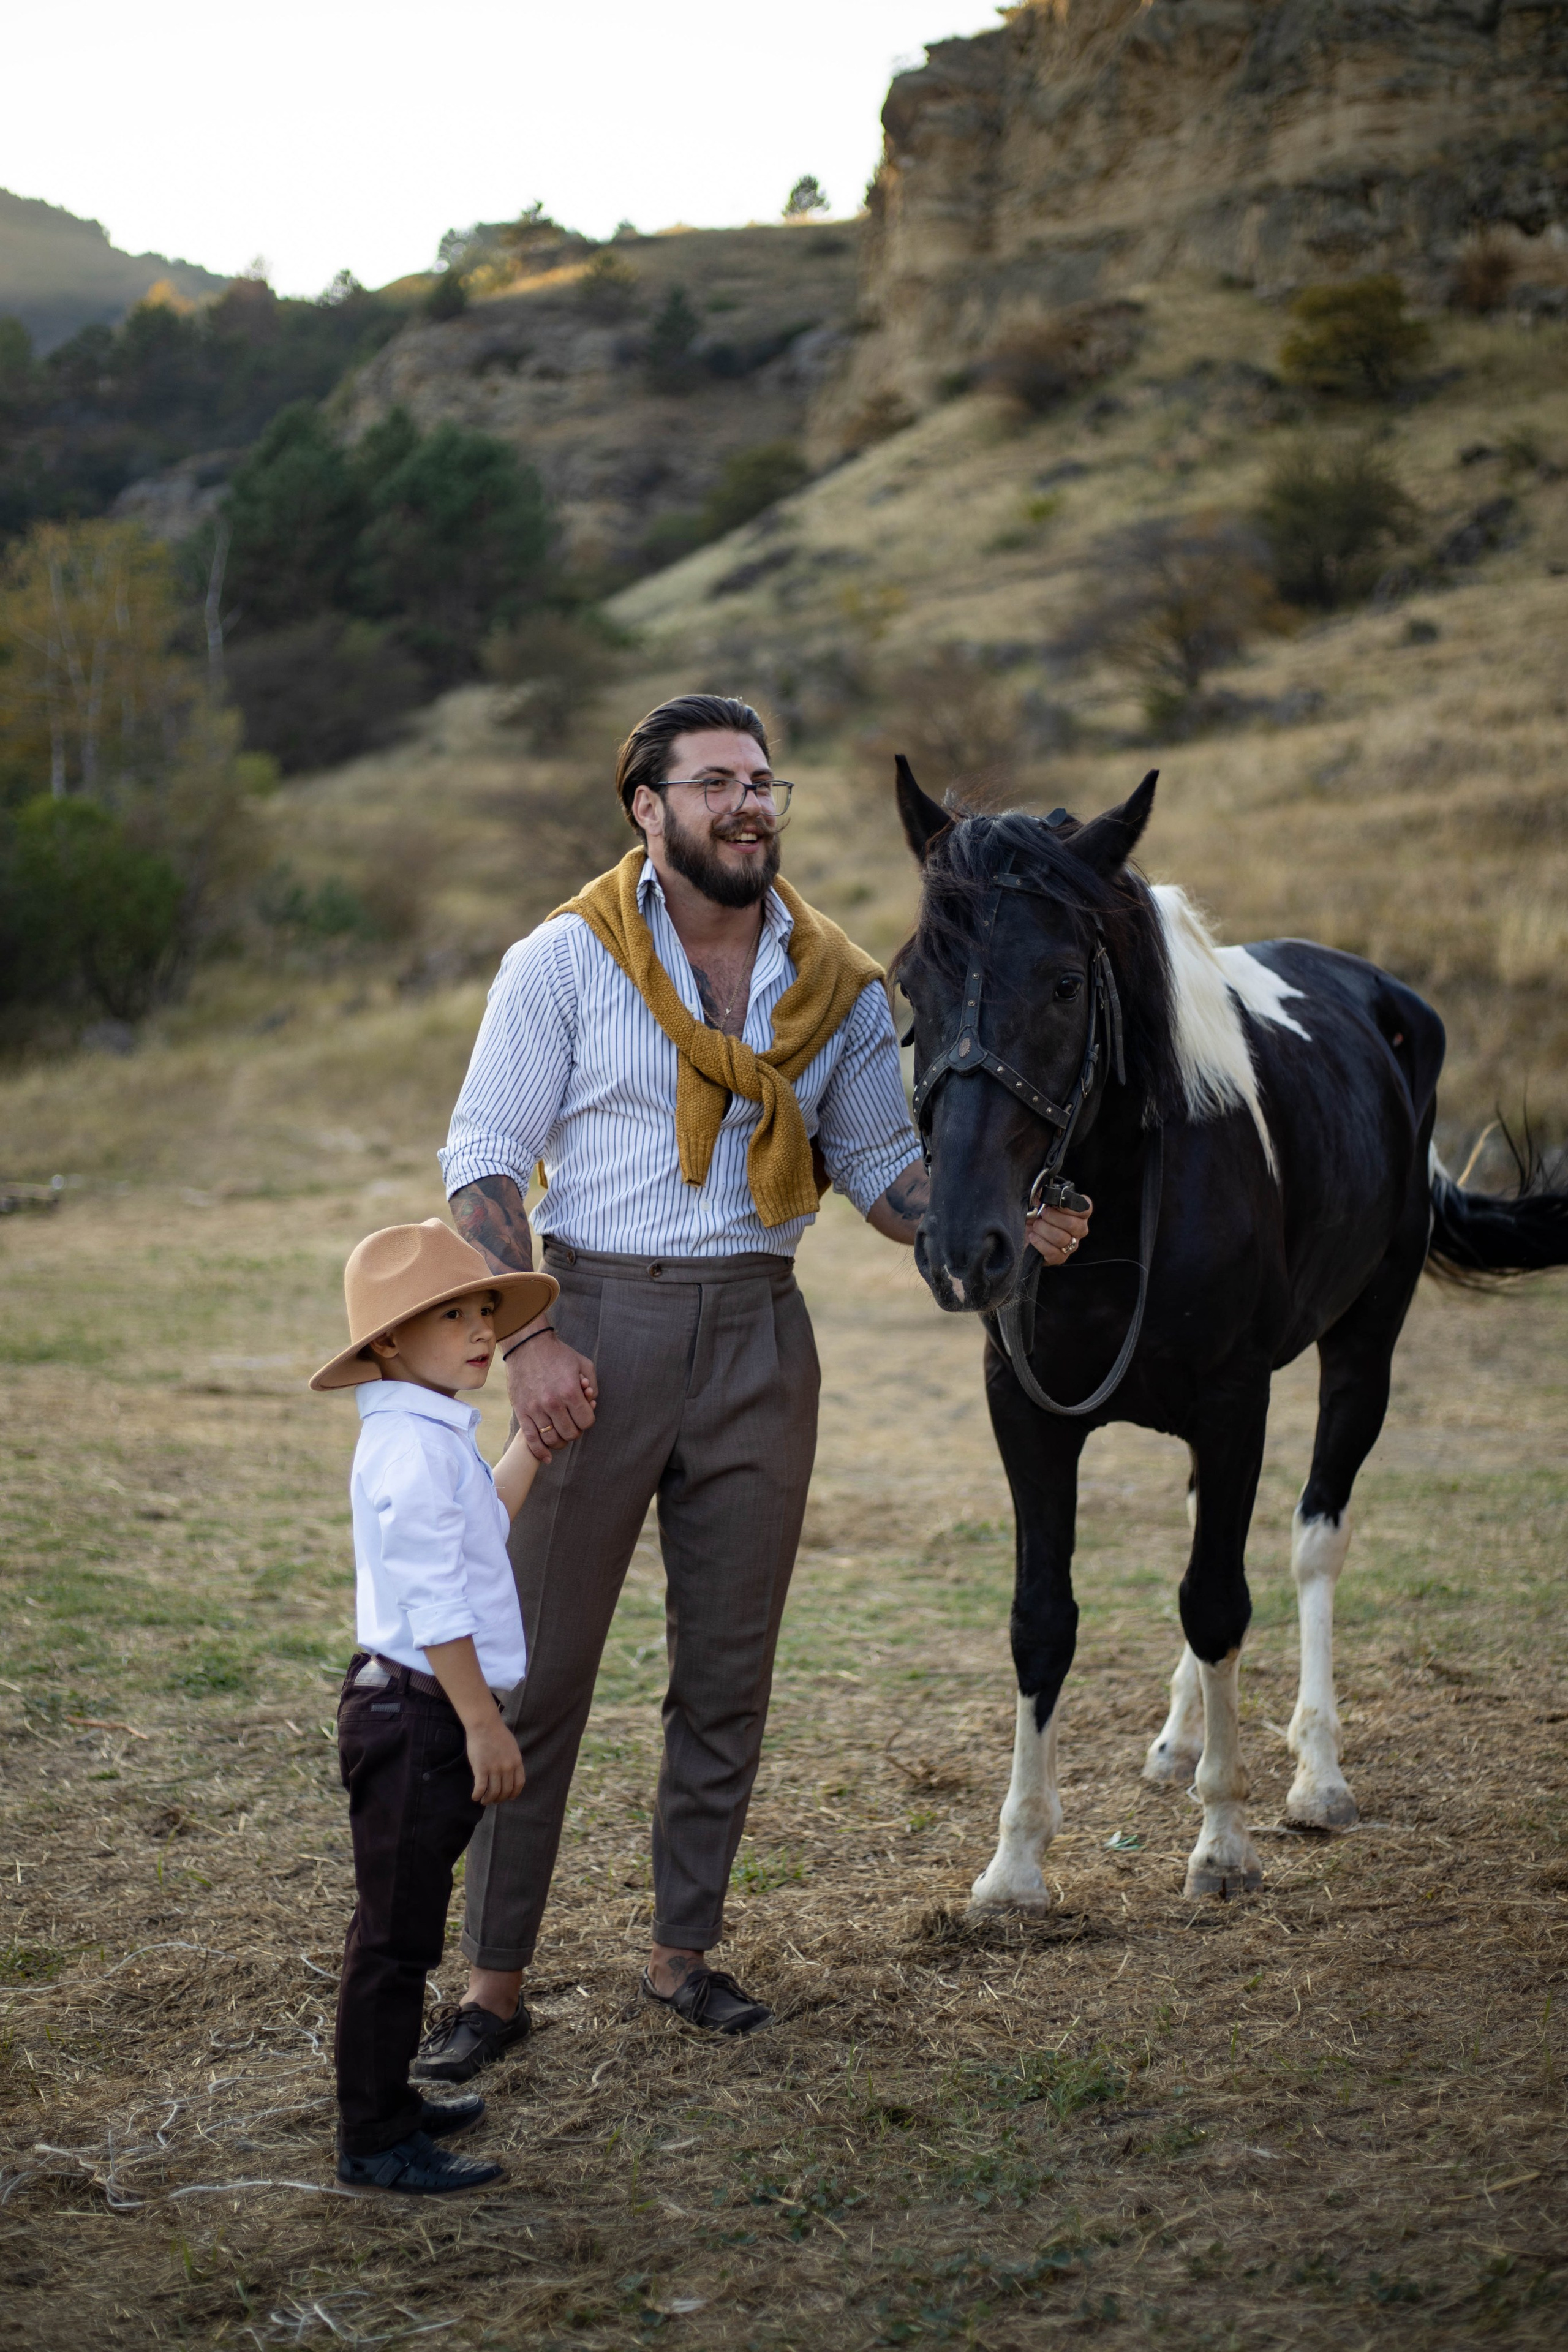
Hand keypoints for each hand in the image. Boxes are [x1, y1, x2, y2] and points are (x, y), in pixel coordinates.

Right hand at [465, 1712, 524, 1805]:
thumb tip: (511, 1773)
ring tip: (484, 1801)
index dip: (513, 1794)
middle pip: (506, 1791)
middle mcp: (507, 1768)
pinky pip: (480, 1788)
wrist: (485, 1724)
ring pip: (493, 1792)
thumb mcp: (512, 1747)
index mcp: (516, 1762)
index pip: (519, 1784)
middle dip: (499, 1799)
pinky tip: (475, 1797)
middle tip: (493, 1800)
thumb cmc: (497, 1733)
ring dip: (488, 1799)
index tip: (509, 1797)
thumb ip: (513, 1760)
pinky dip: (477, 1795)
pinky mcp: (481, 1768)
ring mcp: (494, 1769)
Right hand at [505, 1329, 597, 1461]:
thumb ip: (593, 1386)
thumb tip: (591, 1405)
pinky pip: (531, 1439)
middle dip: (575, 1431)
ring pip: (552, 1439)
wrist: (527, 1346)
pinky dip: (540, 1452)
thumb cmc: (558, 1355)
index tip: (584, 1413)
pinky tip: (547, 1457)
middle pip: (570, 1433)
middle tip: (573, 1423)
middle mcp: (553, 1403)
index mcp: (570, 1391)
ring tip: (561, 1434)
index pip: (586, 1422)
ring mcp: (535, 1409)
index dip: (588, 1420)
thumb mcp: (584, 1364)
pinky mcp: (521, 1412)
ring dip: (560, 1441)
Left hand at [1025, 1198, 1091, 1267]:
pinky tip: (1033, 1236)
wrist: (1020, 1231)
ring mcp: (1070, 1245)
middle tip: (1042, 1215)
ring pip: (1062, 1239)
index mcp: (1077, 1213)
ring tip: (1035, 1226)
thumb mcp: (1037, 1199)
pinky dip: (1039, 1242)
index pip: (1086, 1208)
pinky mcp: (1059, 1258)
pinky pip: (1053, 1252)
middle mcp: (1078, 1230)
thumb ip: (1045, 1194)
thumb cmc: (1033, 1214)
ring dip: (1043, 1230)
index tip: (1056, 1204)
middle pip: (1074, 1225)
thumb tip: (1048, 1194)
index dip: (1071, 1206)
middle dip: (1053, 1218)